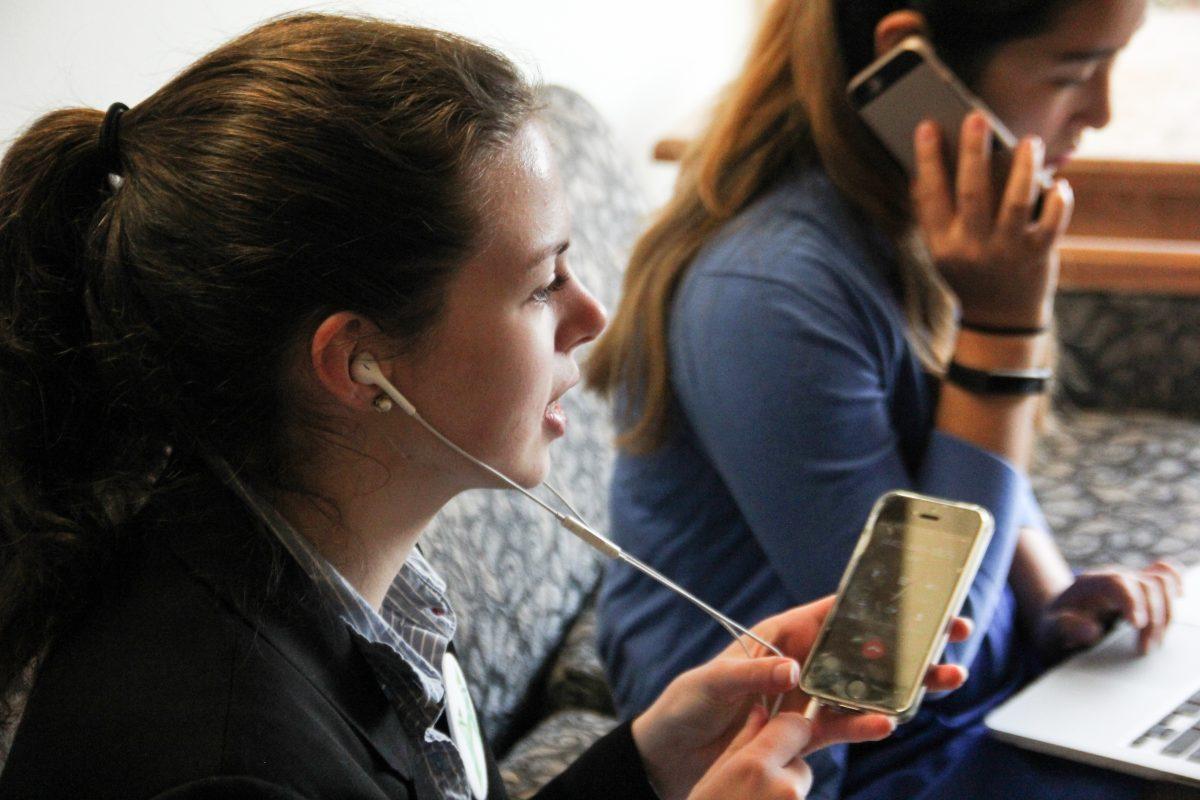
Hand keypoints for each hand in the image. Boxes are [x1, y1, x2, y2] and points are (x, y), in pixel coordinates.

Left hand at [631, 596, 971, 799]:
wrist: (667, 757)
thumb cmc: (684, 707)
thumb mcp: (711, 684)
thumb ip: (753, 676)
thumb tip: (791, 669)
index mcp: (778, 637)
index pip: (832, 614)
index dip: (874, 606)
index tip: (915, 599)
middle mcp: (798, 663)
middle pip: (861, 650)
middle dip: (907, 644)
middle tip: (952, 636)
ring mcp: (804, 700)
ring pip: (862, 689)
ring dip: (902, 686)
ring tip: (944, 680)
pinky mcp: (802, 734)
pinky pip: (842, 727)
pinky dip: (867, 726)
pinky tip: (891, 722)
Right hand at [912, 111, 1073, 328]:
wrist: (998, 322)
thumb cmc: (968, 273)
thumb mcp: (942, 250)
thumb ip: (937, 215)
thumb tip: (928, 166)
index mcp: (942, 243)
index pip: (931, 195)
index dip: (928, 159)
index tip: (927, 126)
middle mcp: (972, 247)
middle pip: (972, 192)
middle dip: (974, 152)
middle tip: (977, 117)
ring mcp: (1006, 252)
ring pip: (1016, 203)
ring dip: (1024, 168)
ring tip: (1030, 141)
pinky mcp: (1037, 256)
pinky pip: (1052, 222)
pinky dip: (1059, 200)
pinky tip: (1059, 183)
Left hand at [1037, 560, 1183, 658]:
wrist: (1056, 618)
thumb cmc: (1055, 627)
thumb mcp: (1050, 631)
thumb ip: (1065, 629)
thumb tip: (1092, 630)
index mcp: (1087, 585)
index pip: (1117, 582)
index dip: (1132, 601)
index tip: (1137, 625)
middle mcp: (1111, 577)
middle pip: (1145, 585)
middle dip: (1152, 618)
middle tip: (1144, 649)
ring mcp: (1128, 580)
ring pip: (1160, 582)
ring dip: (1166, 612)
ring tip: (1155, 641)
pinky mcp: (1139, 587)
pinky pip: (1163, 574)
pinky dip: (1175, 583)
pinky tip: (1179, 598)